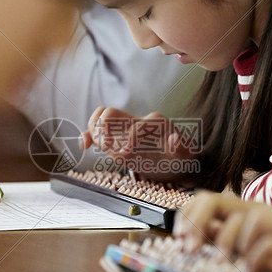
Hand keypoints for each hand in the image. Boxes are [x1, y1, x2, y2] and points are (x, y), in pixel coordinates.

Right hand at [79, 107, 196, 181]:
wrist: (177, 159)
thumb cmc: (181, 157)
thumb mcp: (186, 155)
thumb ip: (181, 148)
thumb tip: (174, 139)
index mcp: (156, 123)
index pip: (137, 126)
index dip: (130, 138)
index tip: (126, 154)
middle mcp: (138, 121)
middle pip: (112, 113)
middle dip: (106, 129)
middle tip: (108, 148)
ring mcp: (126, 128)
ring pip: (101, 118)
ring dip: (94, 131)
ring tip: (99, 147)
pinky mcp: (117, 137)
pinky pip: (98, 130)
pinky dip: (88, 135)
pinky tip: (84, 146)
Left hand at [175, 192, 271, 271]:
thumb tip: (256, 266)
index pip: (231, 203)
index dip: (201, 214)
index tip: (186, 234)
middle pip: (227, 202)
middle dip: (198, 218)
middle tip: (187, 243)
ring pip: (246, 221)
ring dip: (227, 242)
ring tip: (224, 261)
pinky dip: (257, 260)